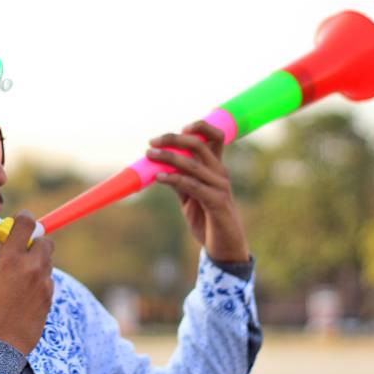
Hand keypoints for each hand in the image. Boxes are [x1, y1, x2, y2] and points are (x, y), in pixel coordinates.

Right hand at [0, 211, 54, 354]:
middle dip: (37, 244)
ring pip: (48, 263)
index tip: (23, 222)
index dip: (25, 220)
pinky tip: (26, 298)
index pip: (27, 223)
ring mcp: (43, 282)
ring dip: (38, 265)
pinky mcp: (50, 297)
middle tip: (25, 253)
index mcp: (10, 258)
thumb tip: (5, 244)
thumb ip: (1, 258)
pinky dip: (40, 284)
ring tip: (21, 281)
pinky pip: (48, 282)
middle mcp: (31, 266)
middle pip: (46, 241)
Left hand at [146, 121, 248, 262]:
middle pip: (199, 144)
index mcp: (215, 168)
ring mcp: (220, 186)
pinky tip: (159, 177)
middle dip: (174, 139)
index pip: (214, 137)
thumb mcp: (189, 196)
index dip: (200, 126)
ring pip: (192, 163)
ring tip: (149, 155)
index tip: (180, 127)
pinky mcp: (216, 202)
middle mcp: (220, 173)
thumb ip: (178, 179)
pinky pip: (192, 185)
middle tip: (152, 142)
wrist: (224, 247)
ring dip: (168, 157)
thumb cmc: (207, 218)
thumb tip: (158, 166)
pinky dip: (174, 178)